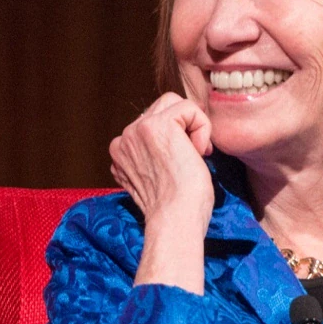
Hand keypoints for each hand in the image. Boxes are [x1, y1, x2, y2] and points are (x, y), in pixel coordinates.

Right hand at [109, 93, 214, 234]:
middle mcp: (124, 139)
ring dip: (192, 126)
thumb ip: (153, 156)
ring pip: (174, 103)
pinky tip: (198, 153)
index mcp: (120, 152)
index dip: (175, 139)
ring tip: (194, 155)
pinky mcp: (158, 125)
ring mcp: (137, 130)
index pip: (151, 125)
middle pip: (161, 108)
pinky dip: (202, 127)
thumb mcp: (155, 177)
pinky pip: (189, 108)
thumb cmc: (176, 208)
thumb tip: (178, 137)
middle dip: (182, 128)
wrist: (175, 220)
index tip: (180, 166)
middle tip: (192, 158)